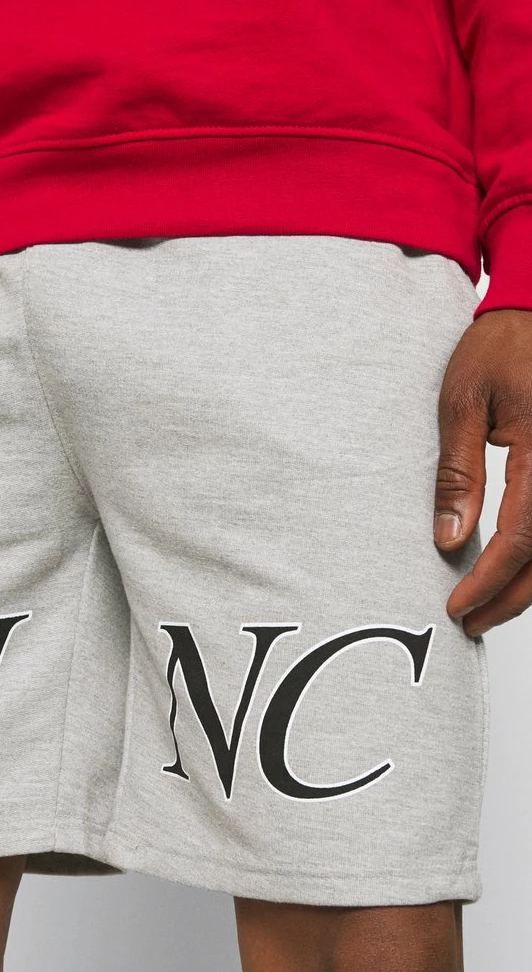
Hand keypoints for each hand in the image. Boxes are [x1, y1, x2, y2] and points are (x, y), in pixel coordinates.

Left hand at [434, 308, 531, 636]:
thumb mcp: (461, 405)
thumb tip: (449, 539)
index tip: (458, 607)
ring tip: (492, 606)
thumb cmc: (499, 349)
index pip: (522, 538)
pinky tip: (519, 569)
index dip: (489, 581)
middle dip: (513, 598)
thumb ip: (458, 475)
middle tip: (472, 622)